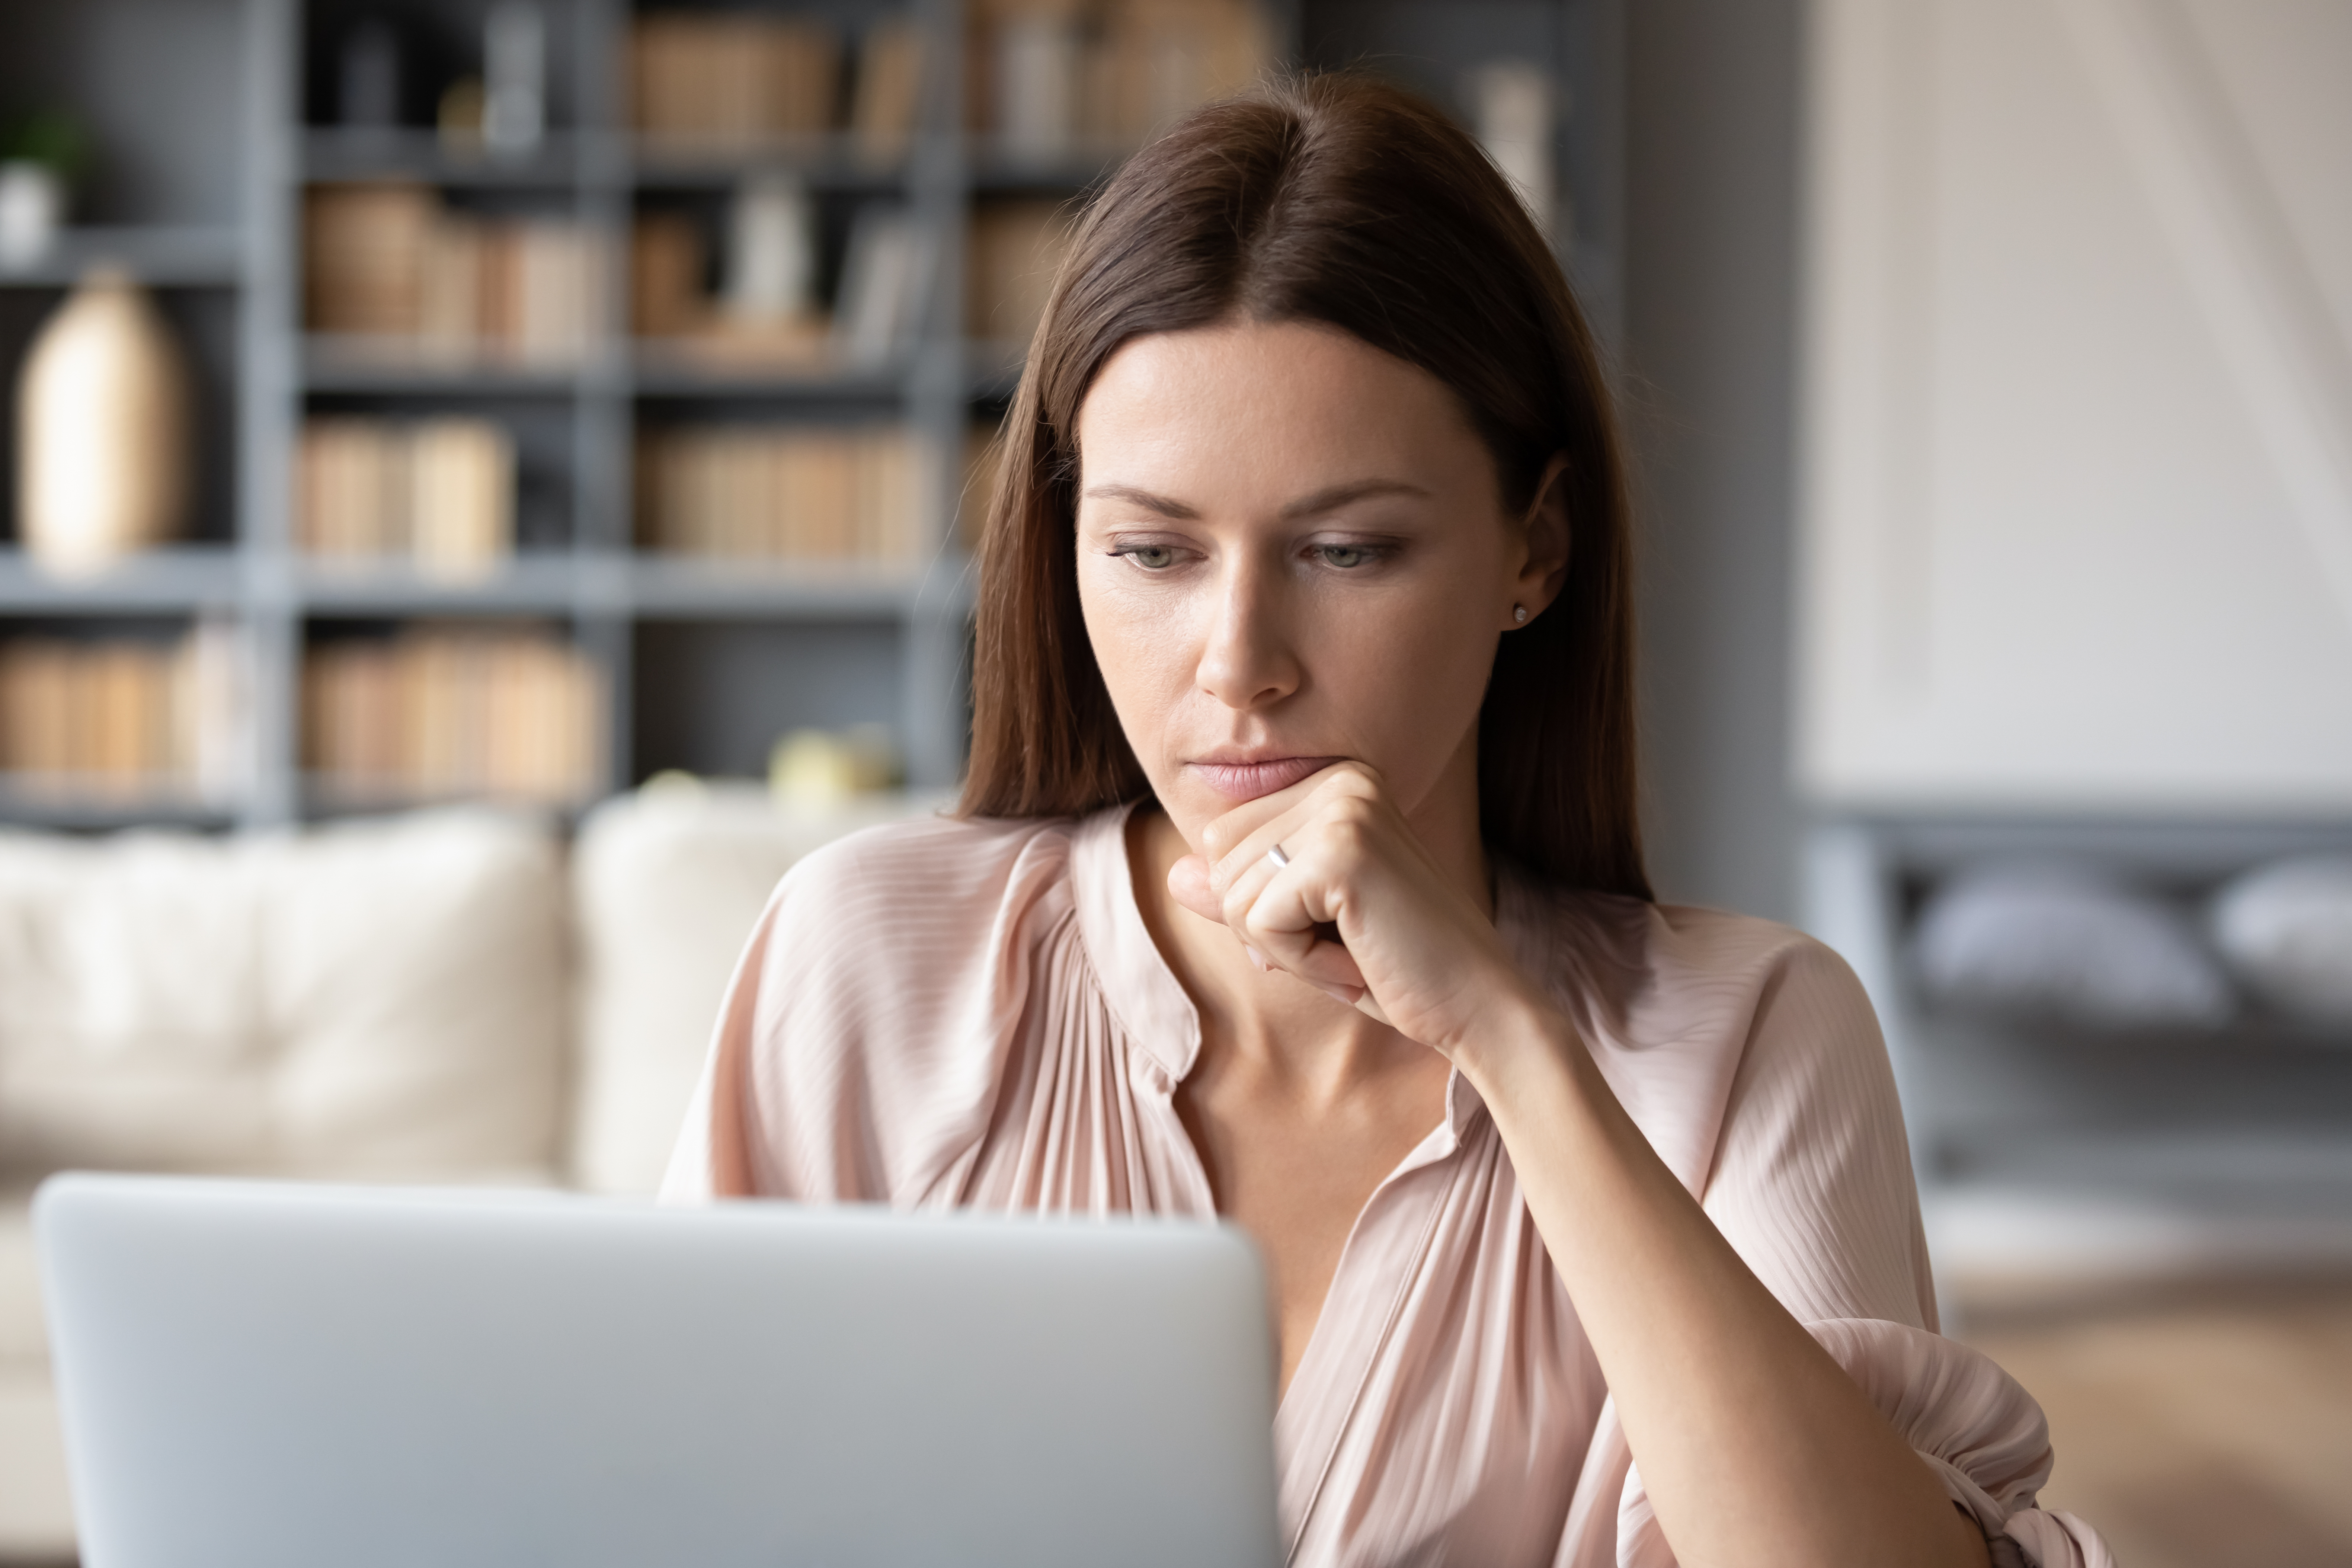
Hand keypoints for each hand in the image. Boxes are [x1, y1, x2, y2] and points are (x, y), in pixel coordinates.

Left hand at [1166, 762, 1545, 1056]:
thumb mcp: (1304, 925)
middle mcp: (1340, 779)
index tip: (1336, 922)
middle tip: (1346, 940)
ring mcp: (1342, 810)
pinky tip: (1357, 960)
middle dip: (1267, 925)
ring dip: (1285, 947)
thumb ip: (1242, 894)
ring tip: (1355, 947)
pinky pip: (1257, 922)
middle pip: (1220, 861)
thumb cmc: (1396, 965)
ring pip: (1232, 894)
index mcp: (1336, 781)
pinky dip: (1299, 961)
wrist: (1478, 1005)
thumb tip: (1174, 876)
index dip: (1264, 904)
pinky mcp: (1339, 853)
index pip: (1224, 839)